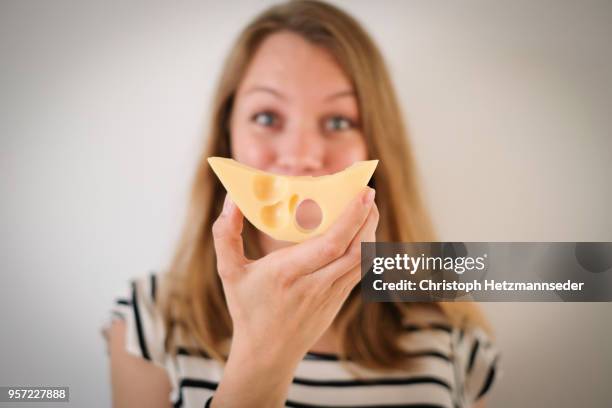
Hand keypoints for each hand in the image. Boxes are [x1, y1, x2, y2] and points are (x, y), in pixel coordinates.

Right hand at [212, 187, 378, 363]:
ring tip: (369, 207)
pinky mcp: (339, 299)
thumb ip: (226, 235)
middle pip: (355, 250)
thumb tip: (231, 200)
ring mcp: (332, 294)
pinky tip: (363, 231)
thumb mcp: (229, 271)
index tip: (362, 193)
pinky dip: (366, 248)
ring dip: (371, 231)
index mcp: (288, 273)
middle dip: (368, 219)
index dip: (351, 218)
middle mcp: (315, 284)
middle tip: (368, 191)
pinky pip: (360, 271)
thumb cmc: (247, 309)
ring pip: (363, 261)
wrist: (267, 353)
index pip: (331, 244)